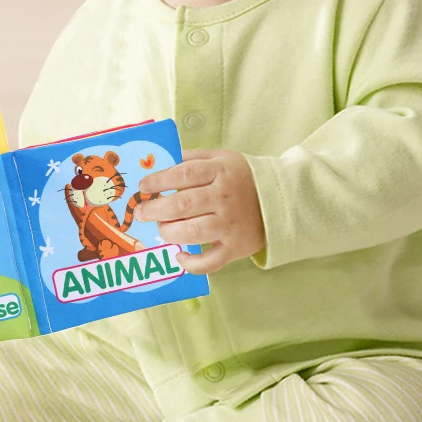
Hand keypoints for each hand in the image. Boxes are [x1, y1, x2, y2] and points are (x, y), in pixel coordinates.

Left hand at [136, 148, 265, 274]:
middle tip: (141, 212)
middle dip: (155, 209)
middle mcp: (224, 198)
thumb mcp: (221, 158)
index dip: (159, 180)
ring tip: (161, 229)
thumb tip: (159, 162)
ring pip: (192, 232)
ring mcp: (230, 225)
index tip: (143, 186)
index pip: (184, 174)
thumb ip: (192, 158)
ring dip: (169, 232)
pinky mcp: (235, 248)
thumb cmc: (241, 177)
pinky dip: (191, 263)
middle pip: (183, 204)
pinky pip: (209, 262)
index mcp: (220, 171)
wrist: (280, 200)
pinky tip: (178, 255)